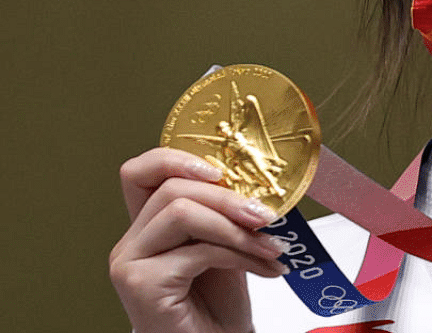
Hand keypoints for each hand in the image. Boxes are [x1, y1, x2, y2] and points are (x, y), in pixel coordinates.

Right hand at [109, 148, 288, 332]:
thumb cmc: (220, 304)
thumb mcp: (225, 244)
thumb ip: (222, 213)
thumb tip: (251, 178)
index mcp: (148, 226)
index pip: (141, 171)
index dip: (177, 158)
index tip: (224, 170)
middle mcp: (130, 242)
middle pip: (171, 188)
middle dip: (229, 198)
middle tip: (267, 215)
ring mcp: (129, 263)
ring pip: (181, 212)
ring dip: (236, 228)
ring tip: (270, 247)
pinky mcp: (140, 284)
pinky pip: (196, 251)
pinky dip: (240, 256)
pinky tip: (265, 270)